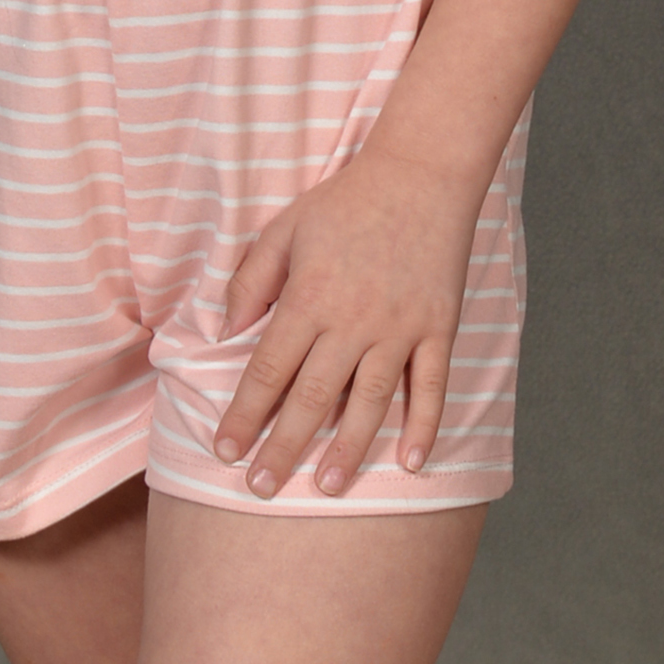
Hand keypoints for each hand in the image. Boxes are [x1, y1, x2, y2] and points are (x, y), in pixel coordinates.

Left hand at [211, 140, 484, 494]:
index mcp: (309, 297)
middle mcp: (353, 321)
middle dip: (283, 448)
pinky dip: (423, 426)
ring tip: (328, 487)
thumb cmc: (346, 200)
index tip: (224, 451)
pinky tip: (410, 462)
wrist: (421, 173)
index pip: (267, 371)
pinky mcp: (439, 328)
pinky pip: (432, 387)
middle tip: (261, 490)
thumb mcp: (285, 228)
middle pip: (312, 398)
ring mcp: (400, 328)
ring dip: (348, 449)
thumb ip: (251, 280)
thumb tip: (225, 331)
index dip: (243, 414)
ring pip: (370, 402)